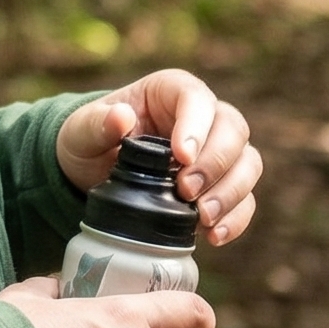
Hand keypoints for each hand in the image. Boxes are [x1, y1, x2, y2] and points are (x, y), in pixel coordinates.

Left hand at [55, 69, 260, 248]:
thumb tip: (120, 118)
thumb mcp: (81, 131)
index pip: (196, 98)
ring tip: (202, 217)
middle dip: (215, 163)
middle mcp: (204, 117)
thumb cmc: (90, 140)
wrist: (94, 173)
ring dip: (231, 192)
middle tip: (186, 190)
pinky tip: (214, 236)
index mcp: (171, 91)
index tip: (181, 156)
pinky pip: (244, 199)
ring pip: (247, 163)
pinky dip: (235, 218)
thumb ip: (96, 124)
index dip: (196, 126)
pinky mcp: (221, 186)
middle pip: (233, 129)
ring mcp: (217, 152)